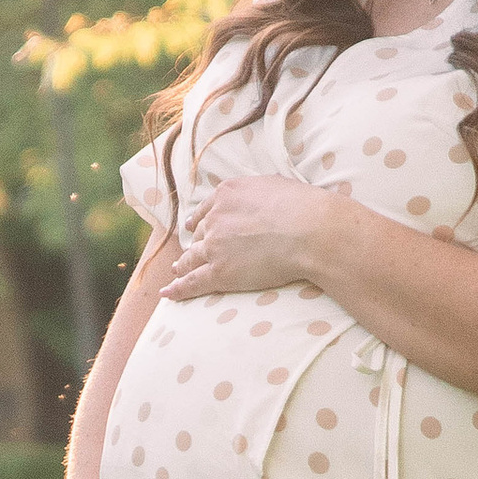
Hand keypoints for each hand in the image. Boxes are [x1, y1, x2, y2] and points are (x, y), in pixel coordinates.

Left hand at [158, 176, 338, 305]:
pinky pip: (192, 282)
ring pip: (191, 259)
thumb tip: (260, 195)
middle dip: (195, 244)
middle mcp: (216, 218)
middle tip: (189, 253)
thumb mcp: (274, 185)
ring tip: (177, 272)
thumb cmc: (302, 207)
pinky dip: (178, 290)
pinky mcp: (220, 272)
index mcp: (227, 195)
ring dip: (182, 266)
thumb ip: (257, 192)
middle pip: (199, 235)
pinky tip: (168, 294)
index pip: (207, 211)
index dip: (200, 222)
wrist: (310, 230)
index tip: (194, 227)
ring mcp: (215, 246)